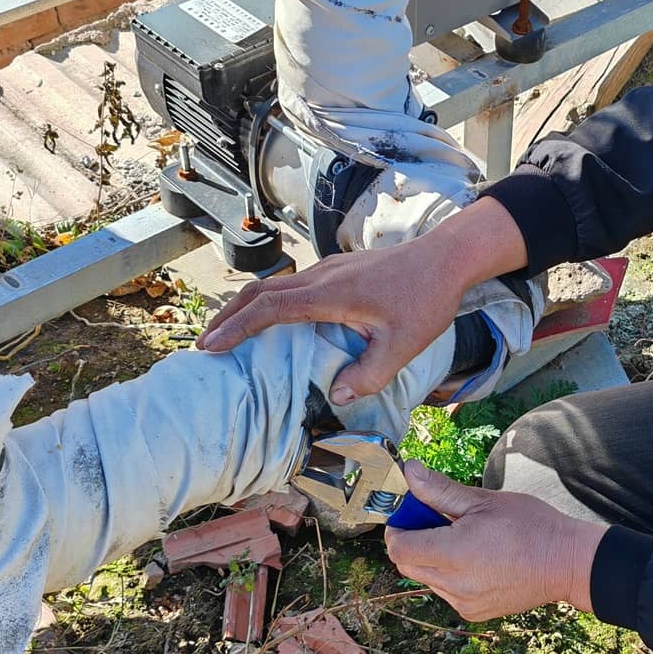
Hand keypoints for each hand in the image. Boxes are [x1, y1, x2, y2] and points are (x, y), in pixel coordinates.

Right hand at [197, 197, 528, 404]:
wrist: (447, 257)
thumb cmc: (427, 298)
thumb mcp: (404, 344)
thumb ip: (369, 373)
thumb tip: (335, 396)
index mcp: (329, 294)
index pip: (268, 308)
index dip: (236, 327)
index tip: (210, 346)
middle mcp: (321, 277)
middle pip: (260, 292)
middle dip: (228, 317)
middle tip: (205, 345)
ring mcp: (328, 271)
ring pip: (274, 286)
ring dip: (246, 308)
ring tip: (228, 334)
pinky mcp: (338, 271)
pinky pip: (292, 287)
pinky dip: (269, 303)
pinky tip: (271, 322)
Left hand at [385, 461, 606, 621]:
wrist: (566, 563)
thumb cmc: (530, 526)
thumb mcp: (484, 501)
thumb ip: (440, 491)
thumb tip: (409, 472)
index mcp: (454, 553)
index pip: (399, 547)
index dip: (399, 526)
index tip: (412, 512)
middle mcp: (454, 584)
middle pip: (407, 564)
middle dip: (412, 541)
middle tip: (437, 522)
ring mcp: (463, 602)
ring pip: (426, 578)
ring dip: (431, 559)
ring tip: (463, 541)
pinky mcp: (473, 612)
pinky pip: (446, 592)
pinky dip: (449, 576)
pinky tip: (475, 561)